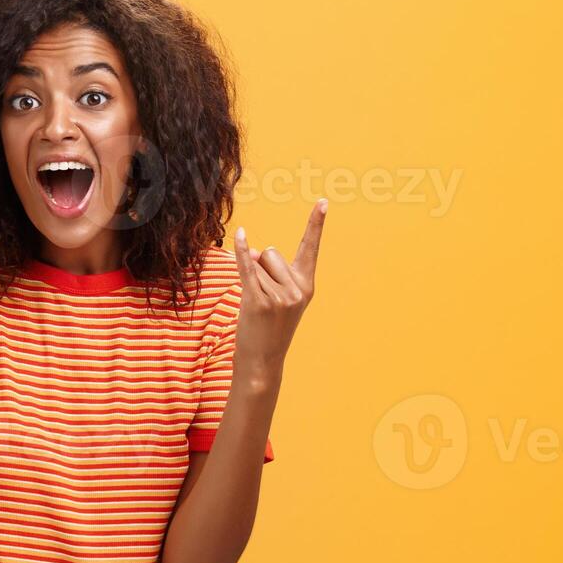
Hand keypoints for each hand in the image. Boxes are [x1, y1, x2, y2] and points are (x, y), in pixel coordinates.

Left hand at [230, 199, 324, 383]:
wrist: (262, 361)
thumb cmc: (269, 327)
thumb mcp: (280, 299)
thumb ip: (272, 271)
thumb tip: (256, 251)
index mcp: (306, 285)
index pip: (310, 248)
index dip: (316, 224)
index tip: (323, 201)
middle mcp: (297, 289)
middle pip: (271, 253)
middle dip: (261, 267)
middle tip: (263, 298)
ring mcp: (279, 296)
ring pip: (257, 264)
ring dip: (250, 278)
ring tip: (255, 305)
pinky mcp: (259, 302)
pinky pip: (247, 269)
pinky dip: (241, 252)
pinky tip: (239, 234)